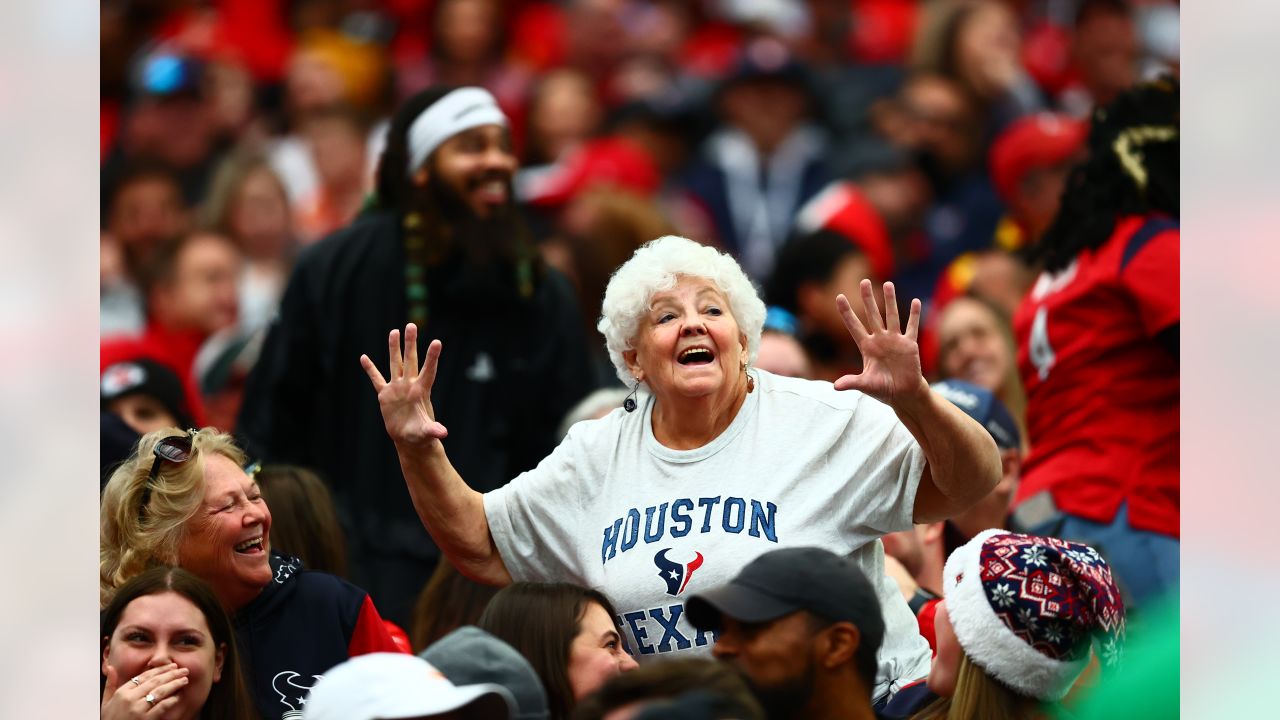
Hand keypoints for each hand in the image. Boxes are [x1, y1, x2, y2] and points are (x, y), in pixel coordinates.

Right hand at [101, 663, 187, 718]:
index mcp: (122, 692)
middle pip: (155, 682)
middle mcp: (130, 698)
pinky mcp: (146, 719)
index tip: (171, 666)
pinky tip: (178, 696)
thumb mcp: (105, 702)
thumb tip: (111, 667)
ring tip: (184, 680)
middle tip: (184, 670)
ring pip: (160, 692)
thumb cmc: (110, 719)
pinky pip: (161, 707)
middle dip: (171, 674)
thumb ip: (110, 684)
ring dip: (174, 684)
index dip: (160, 669)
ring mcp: (138, 709)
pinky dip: (171, 700)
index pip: (144, 676)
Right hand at [361, 324, 449, 447]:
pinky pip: (376, 379)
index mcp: (421, 391)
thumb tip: (442, 433)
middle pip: (410, 360)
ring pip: (395, 363)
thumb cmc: (421, 435)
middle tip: (411, 325)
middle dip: (410, 343)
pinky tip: (364, 357)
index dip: (432, 357)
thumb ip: (433, 430)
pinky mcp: (385, 395)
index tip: (437, 342)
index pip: (428, 370)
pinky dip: (370, 369)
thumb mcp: (427, 432)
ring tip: (394, 331)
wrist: (409, 439)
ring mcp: (397, 388)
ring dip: (394, 348)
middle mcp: (409, 385)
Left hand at [833, 280, 927, 406]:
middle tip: (864, 281)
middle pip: (872, 315)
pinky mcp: (909, 345)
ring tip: (887, 284)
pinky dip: (914, 315)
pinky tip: (915, 302)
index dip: (846, 312)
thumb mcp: (866, 385)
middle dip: (868, 299)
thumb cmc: (883, 389)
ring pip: (891, 316)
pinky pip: (912, 327)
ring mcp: (895, 340)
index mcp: (866, 347)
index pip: (854, 326)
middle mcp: (879, 340)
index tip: (839, 297)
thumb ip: (852, 382)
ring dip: (890, 301)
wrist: (903, 395)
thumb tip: (835, 387)